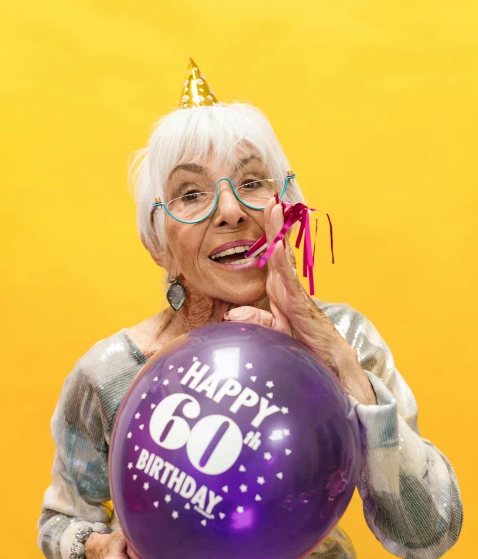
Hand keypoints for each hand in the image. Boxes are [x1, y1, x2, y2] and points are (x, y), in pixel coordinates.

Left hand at [225, 198, 376, 404]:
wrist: (326, 359)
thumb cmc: (300, 344)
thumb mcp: (271, 331)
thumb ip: (254, 320)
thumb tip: (231, 314)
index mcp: (279, 289)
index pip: (271, 257)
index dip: (268, 236)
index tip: (264, 214)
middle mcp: (287, 285)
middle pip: (279, 249)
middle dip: (276, 224)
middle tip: (270, 199)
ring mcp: (294, 291)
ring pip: (285, 257)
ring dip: (280, 233)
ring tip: (276, 209)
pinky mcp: (299, 301)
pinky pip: (288, 277)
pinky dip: (282, 260)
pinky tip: (277, 246)